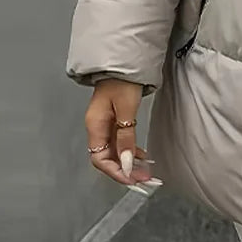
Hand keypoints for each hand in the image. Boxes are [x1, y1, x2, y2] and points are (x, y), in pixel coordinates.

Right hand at [85, 79, 161, 193]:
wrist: (125, 62)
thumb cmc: (124, 82)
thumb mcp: (126, 110)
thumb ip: (126, 137)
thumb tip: (126, 163)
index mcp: (95, 125)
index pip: (100, 159)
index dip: (116, 171)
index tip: (133, 179)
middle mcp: (97, 127)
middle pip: (107, 158)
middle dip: (125, 170)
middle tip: (145, 179)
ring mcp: (105, 124)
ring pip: (115, 151)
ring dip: (129, 162)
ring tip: (146, 171)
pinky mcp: (114, 120)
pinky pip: (119, 142)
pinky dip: (130, 150)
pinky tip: (141, 155)